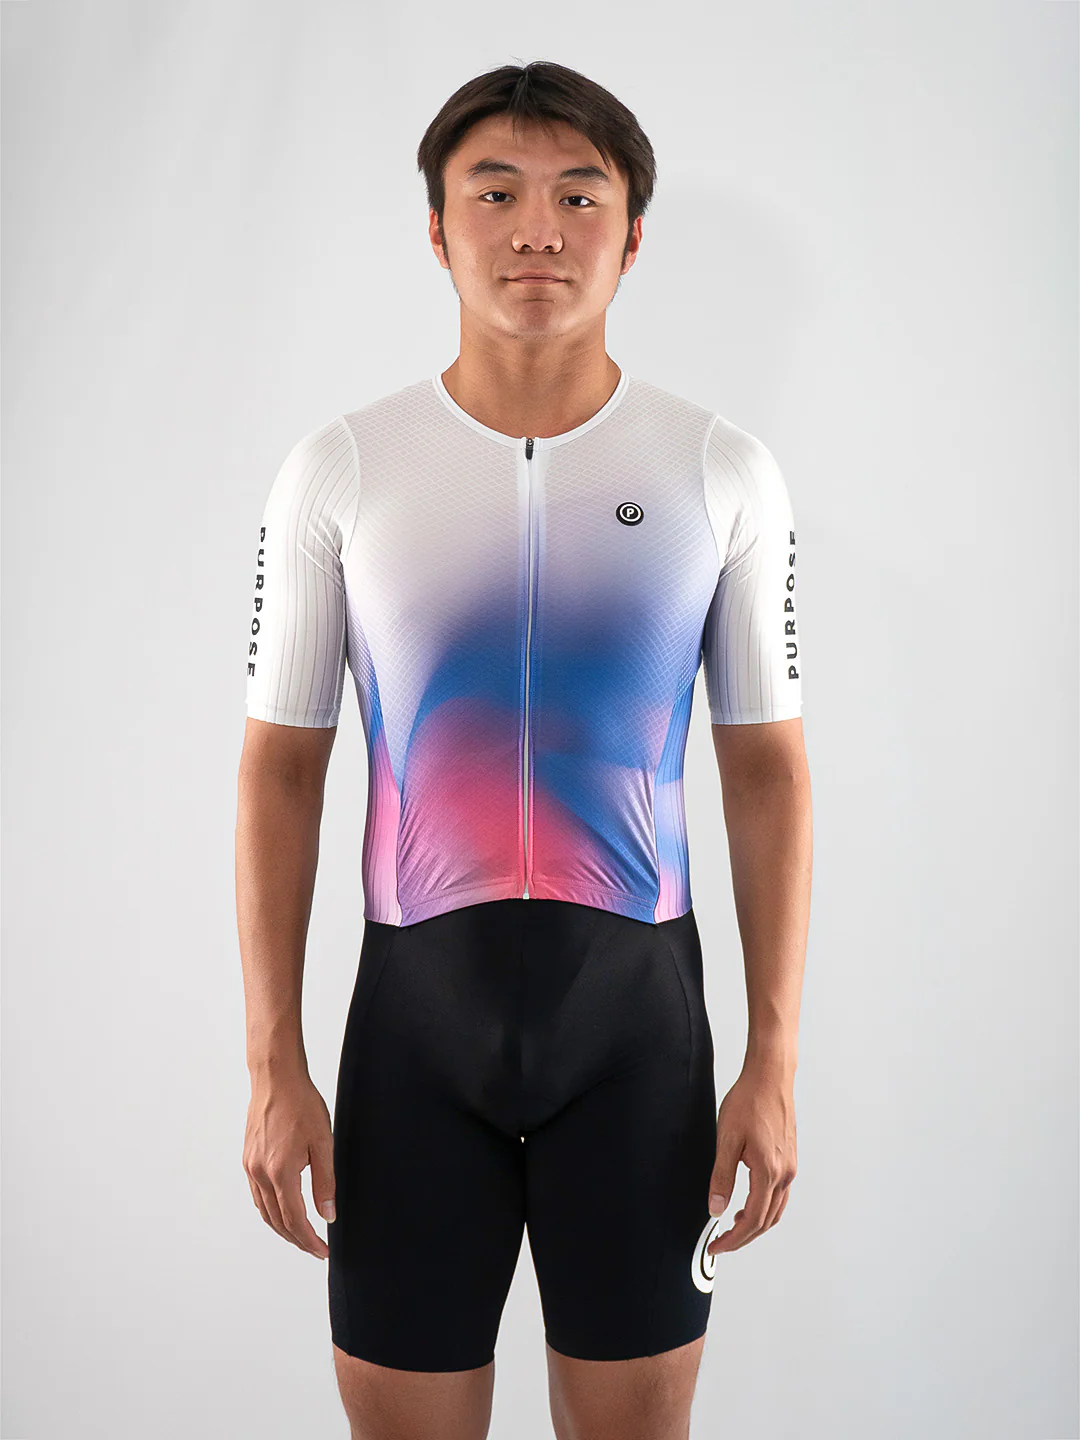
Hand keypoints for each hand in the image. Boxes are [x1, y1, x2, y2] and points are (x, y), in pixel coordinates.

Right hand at [242, 1068, 335, 1258]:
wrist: (276, 1079)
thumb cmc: (302, 1104)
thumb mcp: (323, 1143)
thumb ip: (325, 1182)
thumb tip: (328, 1214)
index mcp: (281, 1172)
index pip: (295, 1220)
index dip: (310, 1240)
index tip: (323, 1251)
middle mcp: (261, 1174)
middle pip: (277, 1221)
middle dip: (297, 1240)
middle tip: (315, 1249)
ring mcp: (251, 1167)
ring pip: (265, 1211)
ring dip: (283, 1229)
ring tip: (301, 1236)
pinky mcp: (248, 1159)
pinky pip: (257, 1196)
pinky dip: (270, 1211)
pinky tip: (282, 1211)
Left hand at [705, 1059, 796, 1254]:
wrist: (769, 1077)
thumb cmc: (748, 1102)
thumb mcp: (726, 1139)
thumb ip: (721, 1177)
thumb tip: (715, 1208)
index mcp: (768, 1171)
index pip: (752, 1220)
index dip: (734, 1239)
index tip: (716, 1246)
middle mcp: (784, 1173)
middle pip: (766, 1221)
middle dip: (743, 1237)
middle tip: (721, 1242)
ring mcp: (790, 1167)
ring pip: (775, 1210)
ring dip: (755, 1224)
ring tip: (732, 1225)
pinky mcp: (789, 1159)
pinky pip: (780, 1195)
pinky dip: (765, 1207)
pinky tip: (748, 1201)